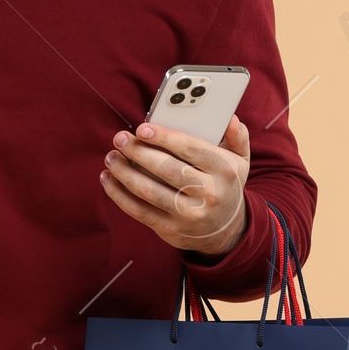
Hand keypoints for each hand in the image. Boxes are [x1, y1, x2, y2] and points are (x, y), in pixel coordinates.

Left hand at [100, 113, 249, 255]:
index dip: (164, 137)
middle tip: (120, 139)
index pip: (191, 149)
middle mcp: (209, 194)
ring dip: (124, 173)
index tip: (143, 128)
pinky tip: (108, 179)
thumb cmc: (226, 185)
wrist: (227, 230)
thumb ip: (237, 137)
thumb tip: (231, 119)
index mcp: (224, 170)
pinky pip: (139, 211)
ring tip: (111, 157)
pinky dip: (119, 195)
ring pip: (149, 191)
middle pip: (167, 169)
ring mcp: (189, 214)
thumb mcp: (240, 161)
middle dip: (139, 152)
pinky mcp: (171, 229)